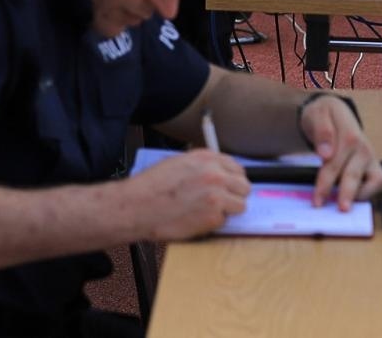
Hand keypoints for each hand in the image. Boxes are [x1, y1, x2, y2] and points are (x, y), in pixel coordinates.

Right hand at [129, 149, 250, 241]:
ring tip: (207, 212)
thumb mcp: (178, 163)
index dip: (232, 179)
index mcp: (207, 158)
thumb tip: (219, 173)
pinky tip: (196, 220)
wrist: (136, 206)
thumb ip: (202, 166)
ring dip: (227, 211)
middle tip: (222, 202)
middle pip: (244, 186)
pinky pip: (224, 222)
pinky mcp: (213, 217)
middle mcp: (215, 174)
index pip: (237, 168)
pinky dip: (213, 224)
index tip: (229, 186)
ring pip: (240, 205)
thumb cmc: (151, 187)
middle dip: (235, 195)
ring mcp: (217, 196)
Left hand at [300, 97, 381, 210]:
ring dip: (362, 196)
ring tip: (346, 206)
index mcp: (349, 134)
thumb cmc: (324, 116)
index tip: (317, 201)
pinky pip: (381, 183)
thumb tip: (326, 154)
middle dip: (346, 195)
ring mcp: (371, 158)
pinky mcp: (375, 166)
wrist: (334, 112)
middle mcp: (363, 148)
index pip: (335, 163)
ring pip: (376, 181)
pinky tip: (355, 200)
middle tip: (339, 210)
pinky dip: (372, 193)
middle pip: (353, 175)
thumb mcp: (318, 115)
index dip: (325, 184)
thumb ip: (322, 131)